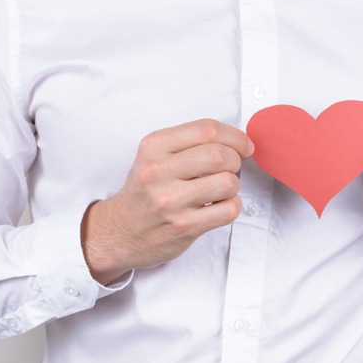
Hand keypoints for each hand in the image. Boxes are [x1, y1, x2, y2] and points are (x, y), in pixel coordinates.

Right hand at [81, 119, 253, 284]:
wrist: (119, 232)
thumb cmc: (145, 192)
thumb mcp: (154, 156)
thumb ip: (189, 143)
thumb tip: (237, 141)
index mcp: (154, 146)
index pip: (206, 129)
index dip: (234, 136)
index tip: (243, 145)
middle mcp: (159, 171)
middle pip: (220, 155)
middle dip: (235, 160)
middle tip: (231, 168)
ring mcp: (171, 200)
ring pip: (228, 182)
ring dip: (233, 185)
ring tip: (220, 189)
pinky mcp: (184, 226)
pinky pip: (229, 210)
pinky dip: (232, 206)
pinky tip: (217, 206)